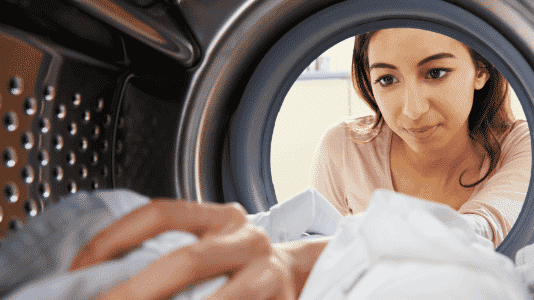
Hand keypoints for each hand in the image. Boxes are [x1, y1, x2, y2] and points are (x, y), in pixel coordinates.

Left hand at [69, 200, 324, 299]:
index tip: (77, 272)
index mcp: (223, 217)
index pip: (160, 213)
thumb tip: (96, 279)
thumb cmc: (242, 267)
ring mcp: (267, 275)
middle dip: (132, 293)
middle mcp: (248, 240)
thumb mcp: (212, 245)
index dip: (111, 240)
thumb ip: (172, 251)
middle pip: (185, 261)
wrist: (302, 278)